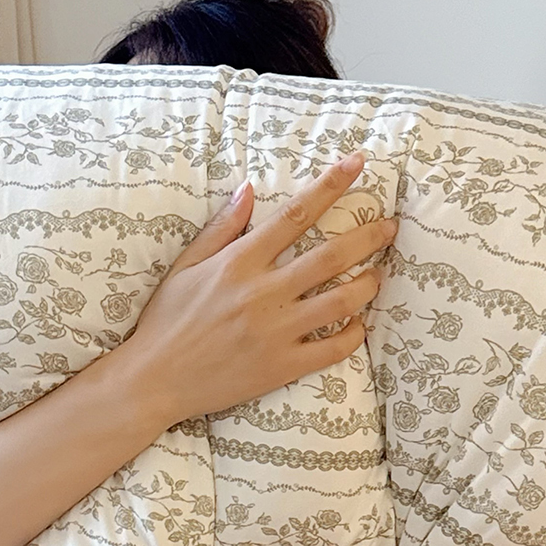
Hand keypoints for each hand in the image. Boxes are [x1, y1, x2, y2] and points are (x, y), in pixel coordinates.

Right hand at [117, 153, 397, 426]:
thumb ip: (222, 228)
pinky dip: (353, 335)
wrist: (155, 380)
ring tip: (377, 276)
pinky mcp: (282, 366)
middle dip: (368, 236)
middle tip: (390, 227)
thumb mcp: (186, 266)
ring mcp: (275, 332)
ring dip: (367, 285)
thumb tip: (249, 189)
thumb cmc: (167, 321)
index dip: (331, 186)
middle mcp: (262, 293)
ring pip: (340, 301)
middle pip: (331, 256)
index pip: (295, 214)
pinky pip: (331, 349)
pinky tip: (358, 325)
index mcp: (239, 263)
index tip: (358, 164)